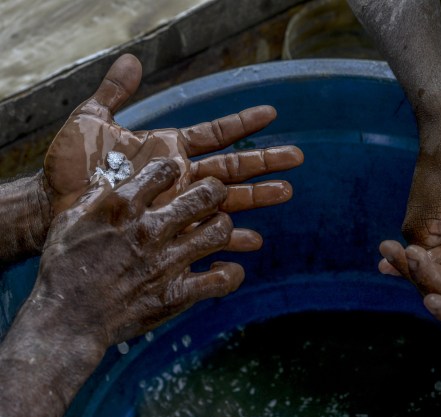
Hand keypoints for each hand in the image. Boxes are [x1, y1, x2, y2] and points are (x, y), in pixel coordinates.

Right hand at [37, 158, 259, 346]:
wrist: (66, 321)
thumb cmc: (62, 270)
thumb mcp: (68, 223)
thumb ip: (93, 197)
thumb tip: (110, 176)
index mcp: (123, 208)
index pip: (165, 170)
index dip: (174, 169)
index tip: (174, 175)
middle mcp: (150, 230)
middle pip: (206, 195)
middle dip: (214, 190)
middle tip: (212, 195)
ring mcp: (167, 262)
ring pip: (221, 231)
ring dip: (223, 227)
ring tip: (217, 228)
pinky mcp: (177, 294)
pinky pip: (222, 280)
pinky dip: (230, 274)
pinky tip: (223, 269)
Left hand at [42, 53, 300, 219]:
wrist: (53, 207)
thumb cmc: (71, 168)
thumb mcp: (90, 122)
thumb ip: (114, 93)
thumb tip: (130, 59)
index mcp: (170, 149)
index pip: (215, 133)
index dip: (242, 123)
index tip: (271, 113)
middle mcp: (182, 177)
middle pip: (233, 167)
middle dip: (265, 161)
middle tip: (297, 157)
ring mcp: (179, 206)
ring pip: (228, 200)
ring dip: (257, 197)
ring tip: (286, 193)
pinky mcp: (171, 233)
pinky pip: (206, 236)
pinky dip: (230, 240)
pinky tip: (250, 243)